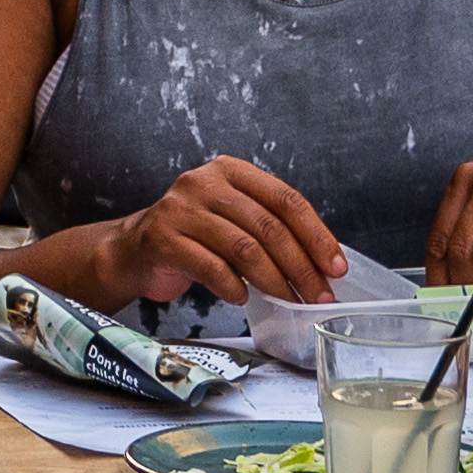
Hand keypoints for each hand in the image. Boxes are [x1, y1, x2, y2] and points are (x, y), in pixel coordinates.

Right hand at [93, 156, 345, 314]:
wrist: (136, 251)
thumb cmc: (196, 237)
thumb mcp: (233, 219)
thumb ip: (269, 228)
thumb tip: (323, 265)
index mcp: (230, 171)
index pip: (286, 199)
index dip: (316, 235)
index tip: (336, 267)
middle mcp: (204, 182)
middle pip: (268, 226)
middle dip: (301, 267)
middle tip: (318, 295)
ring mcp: (180, 209)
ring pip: (244, 248)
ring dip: (275, 282)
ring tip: (289, 301)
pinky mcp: (162, 238)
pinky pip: (212, 268)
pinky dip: (234, 289)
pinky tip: (241, 297)